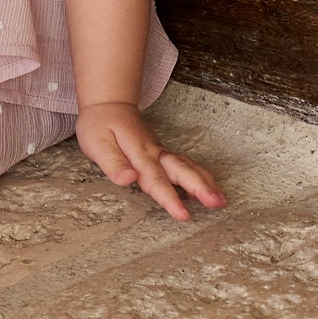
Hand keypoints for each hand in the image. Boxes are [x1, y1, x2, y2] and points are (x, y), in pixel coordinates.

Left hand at [74, 102, 226, 221]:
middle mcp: (154, 152)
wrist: (109, 103)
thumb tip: (127, 180)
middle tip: (217, 203)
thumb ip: (113, 164)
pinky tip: (209, 187)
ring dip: (205, 182)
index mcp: (139, 153)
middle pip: (180, 170)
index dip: (170, 198)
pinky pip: (184, 163)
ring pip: (186, 166)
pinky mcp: (162, 152)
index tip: (183, 215)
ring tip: (221, 200)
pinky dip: (199, 174)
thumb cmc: (100, 125)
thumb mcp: (96, 144)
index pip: (156, 180)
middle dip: (200, 187)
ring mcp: (160, 151)